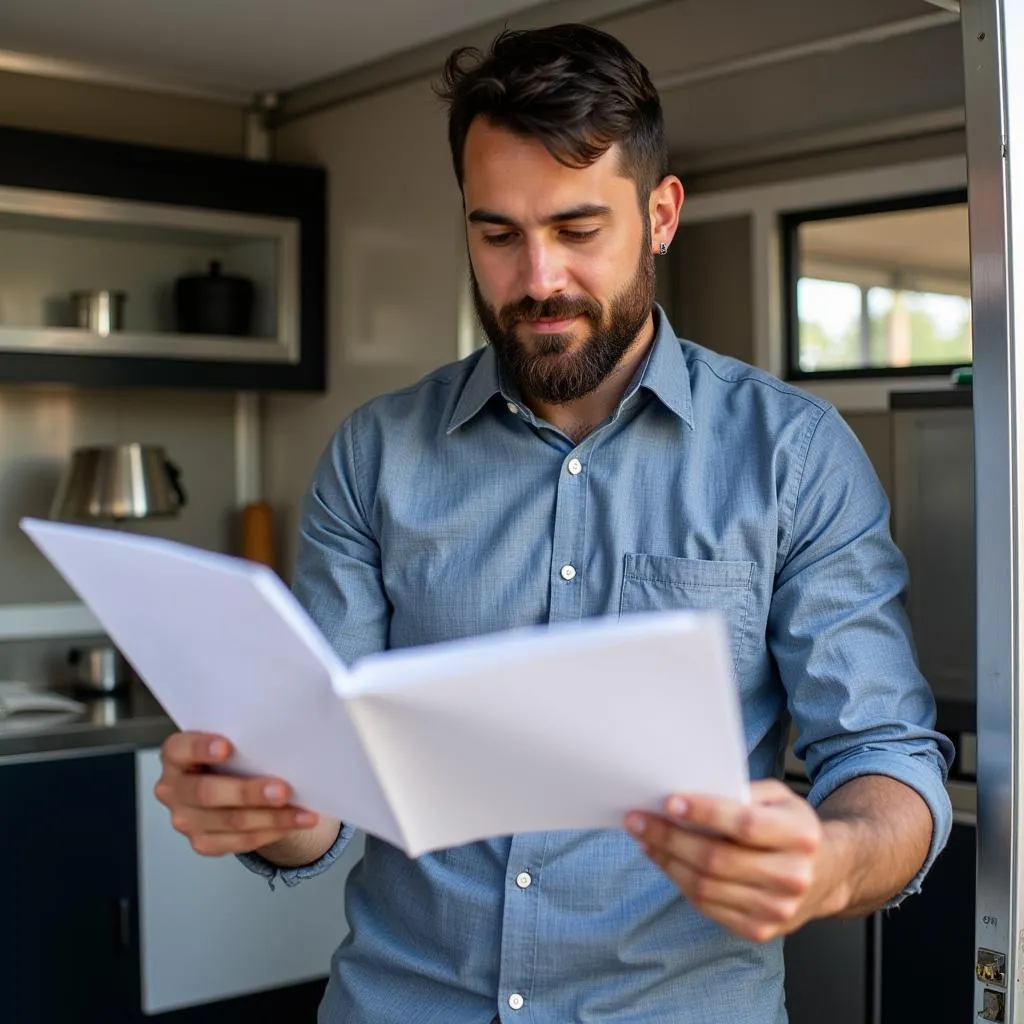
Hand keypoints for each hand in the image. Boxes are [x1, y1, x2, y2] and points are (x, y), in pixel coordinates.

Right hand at [154, 731, 320, 856]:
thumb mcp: (233, 740)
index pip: (181, 748)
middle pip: (207, 793)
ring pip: (230, 821)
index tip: (227, 747)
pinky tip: (292, 823)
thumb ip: (244, 739)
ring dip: (272, 818)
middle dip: (249, 793)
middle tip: (283, 790)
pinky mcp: (203, 842)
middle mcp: (173, 789)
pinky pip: (240, 841)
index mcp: (176, 755)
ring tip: (302, 813)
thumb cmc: (232, 757)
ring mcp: (186, 819)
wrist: (230, 786)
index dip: (201, 748)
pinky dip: (271, 832)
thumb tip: (283, 741)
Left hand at [625, 780, 844, 941]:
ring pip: (705, 886)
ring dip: (666, 860)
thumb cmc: (790, 826)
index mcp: (800, 836)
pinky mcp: (759, 930)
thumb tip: (689, 791)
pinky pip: (707, 906)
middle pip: (716, 859)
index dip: (704, 812)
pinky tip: (664, 861)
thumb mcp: (778, 797)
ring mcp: (777, 909)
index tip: (669, 801)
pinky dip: (678, 881)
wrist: (826, 873)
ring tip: (643, 838)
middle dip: (669, 837)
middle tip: (637, 819)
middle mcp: (792, 876)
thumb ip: (741, 791)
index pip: (745, 825)